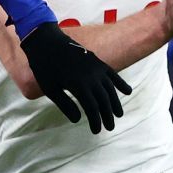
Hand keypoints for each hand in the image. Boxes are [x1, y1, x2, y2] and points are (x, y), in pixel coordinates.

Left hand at [16, 21, 131, 132]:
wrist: (47, 41)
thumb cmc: (45, 67)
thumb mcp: (50, 89)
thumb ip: (65, 105)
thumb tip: (77, 119)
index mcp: (78, 86)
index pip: (92, 108)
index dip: (96, 121)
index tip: (97, 131)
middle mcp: (91, 77)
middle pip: (104, 100)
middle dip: (107, 115)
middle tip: (110, 127)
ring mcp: (96, 68)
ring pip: (110, 89)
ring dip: (115, 103)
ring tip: (118, 114)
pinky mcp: (97, 61)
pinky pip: (112, 74)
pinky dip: (121, 83)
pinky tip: (128, 91)